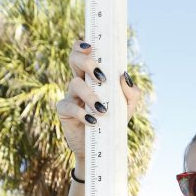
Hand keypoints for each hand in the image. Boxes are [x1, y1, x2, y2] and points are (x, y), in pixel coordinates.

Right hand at [56, 40, 140, 162]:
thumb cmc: (112, 125)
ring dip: (90, 95)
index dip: (82, 46)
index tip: (91, 47)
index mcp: (92, 78)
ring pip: (75, 83)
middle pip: (74, 60)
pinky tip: (92, 121)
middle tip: (101, 76)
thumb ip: (132, 93)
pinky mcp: (64, 112)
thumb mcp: (127, 109)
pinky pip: (68, 106)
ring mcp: (70, 97)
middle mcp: (80, 83)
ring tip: (103, 110)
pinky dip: (81, 112)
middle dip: (85, 62)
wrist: (101, 150)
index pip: (83, 54)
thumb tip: (124, 76)